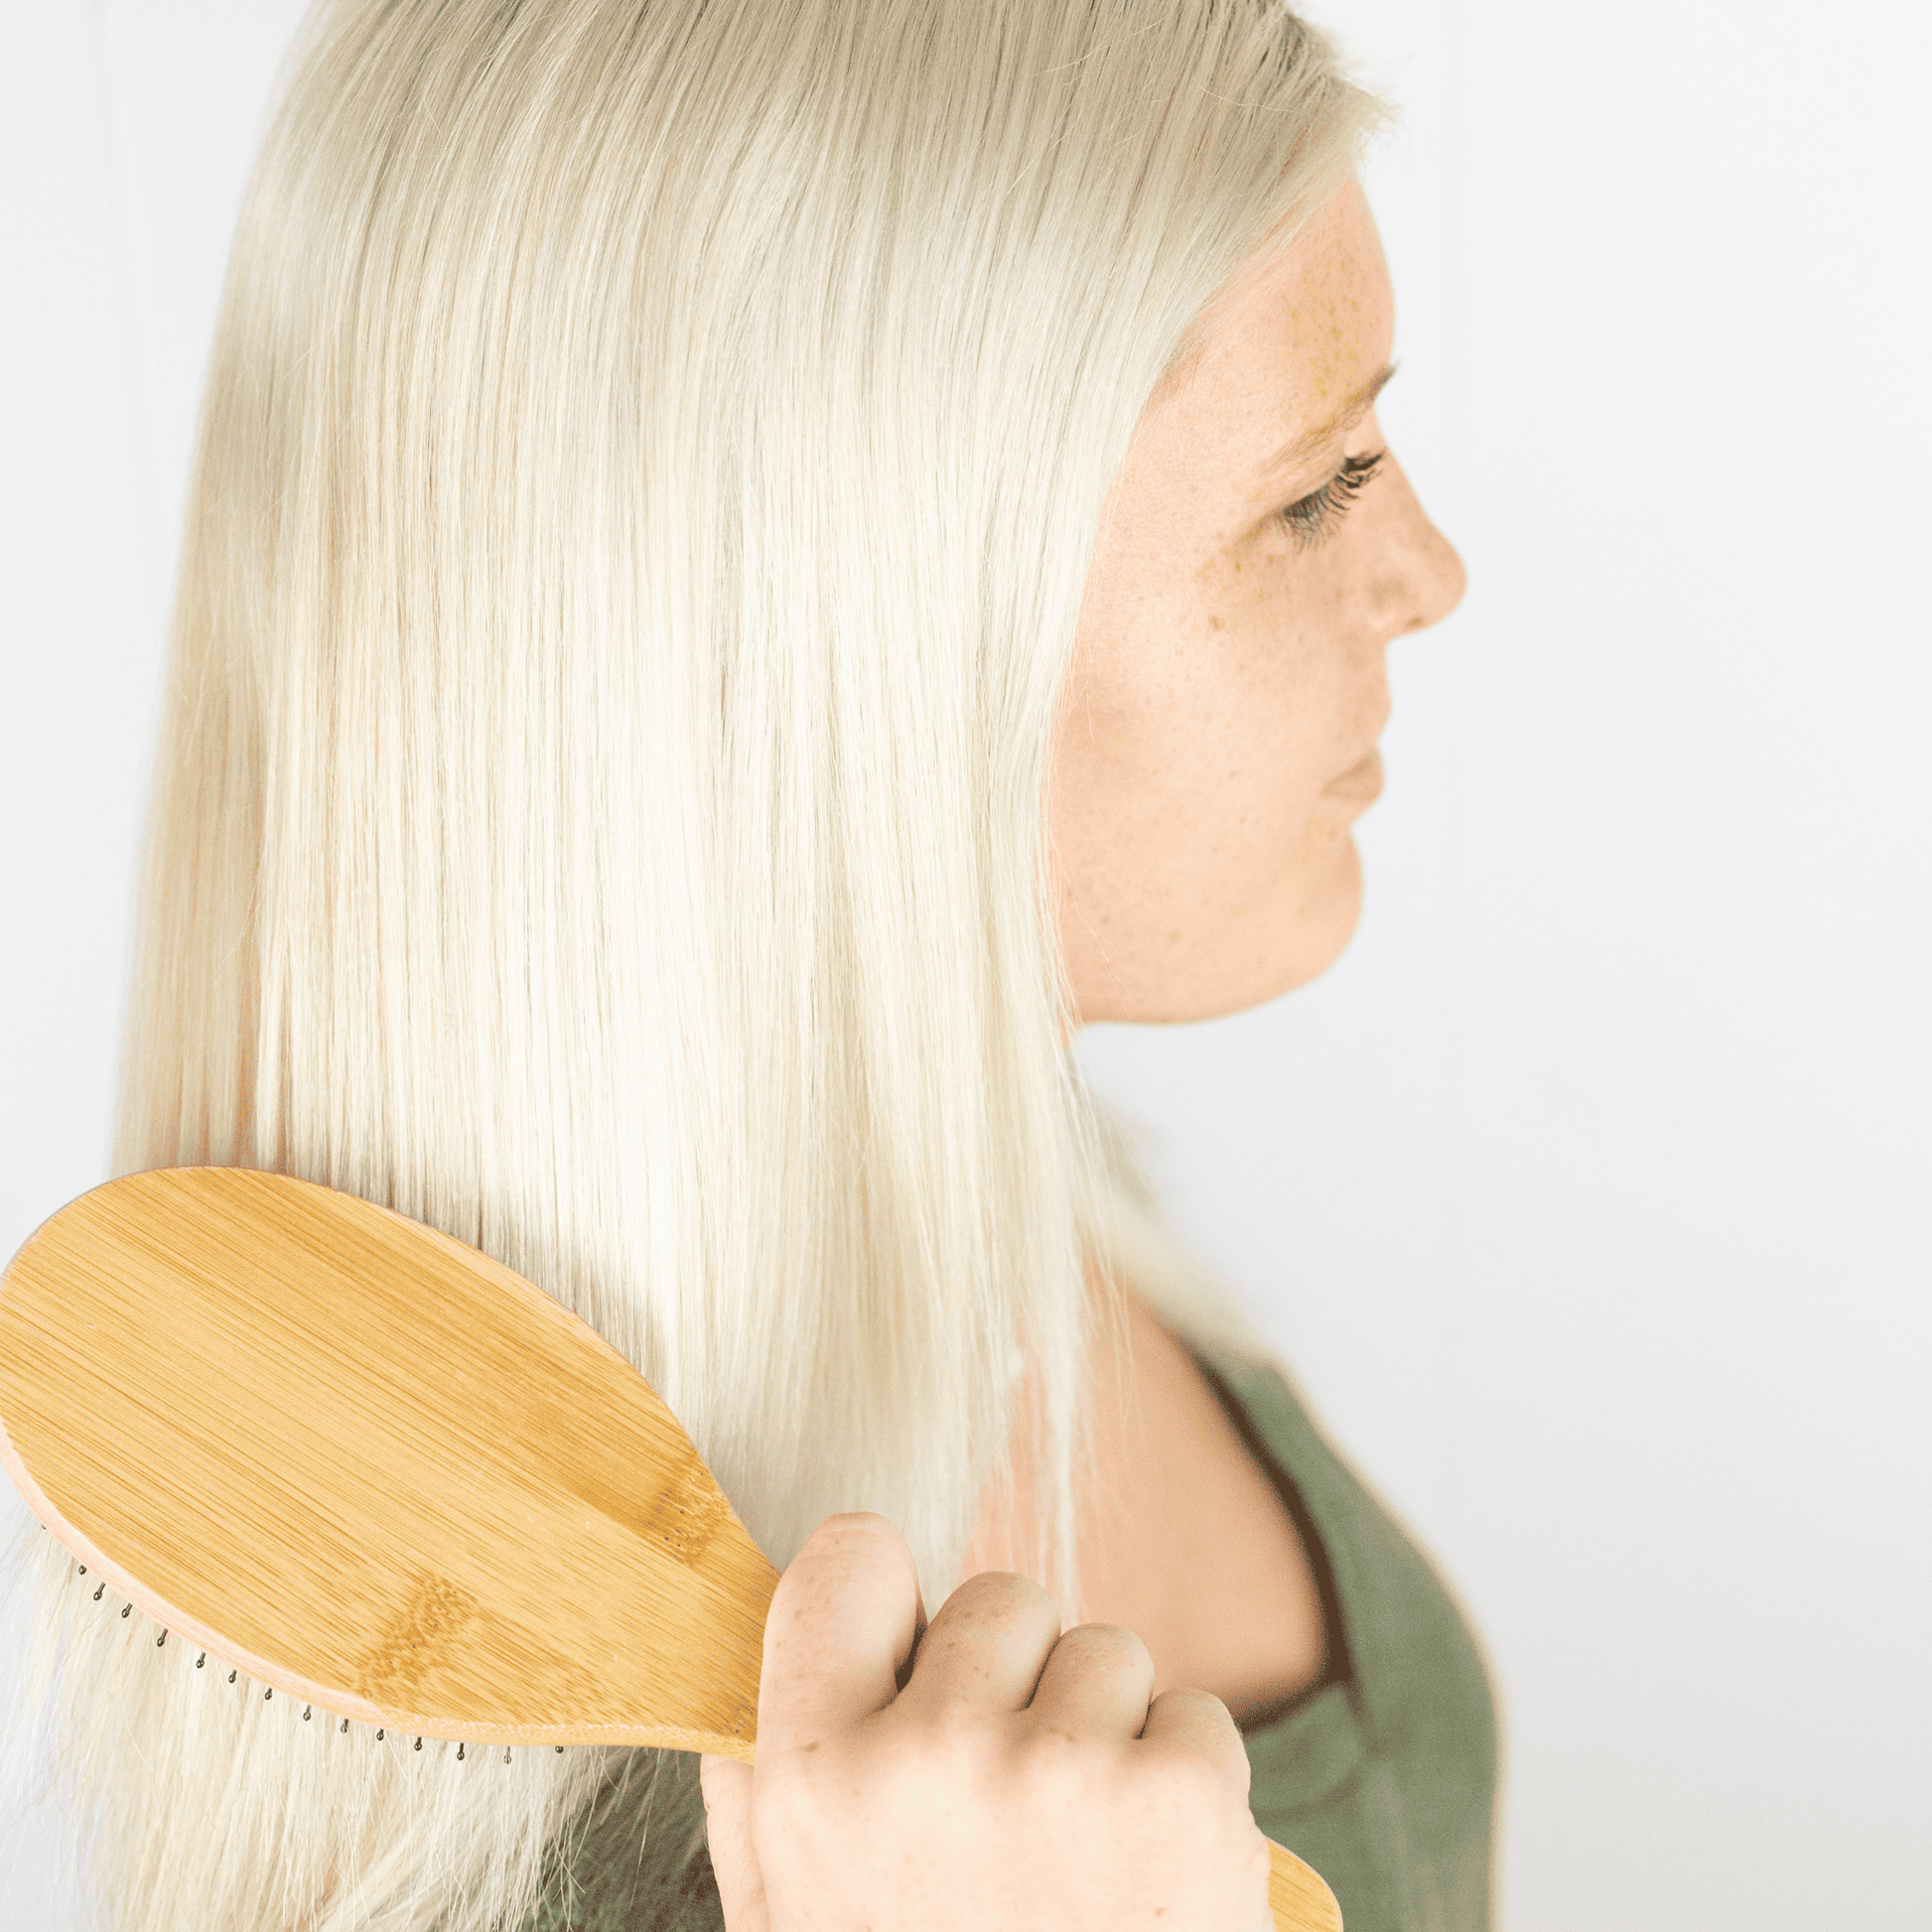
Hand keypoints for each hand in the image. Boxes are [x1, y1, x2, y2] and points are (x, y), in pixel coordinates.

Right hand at [699, 1511, 1271, 1931]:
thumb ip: (758, 1801)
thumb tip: (744, 1679)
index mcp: (815, 1778)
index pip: (849, 1557)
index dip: (887, 1602)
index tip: (908, 1654)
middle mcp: (931, 1756)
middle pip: (999, 1598)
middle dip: (1016, 1682)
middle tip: (1013, 1814)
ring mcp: (1063, 1773)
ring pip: (1108, 1652)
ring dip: (1107, 1736)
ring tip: (1085, 1868)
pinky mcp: (1183, 1801)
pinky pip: (1195, 1716)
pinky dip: (1188, 1789)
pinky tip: (1152, 1887)